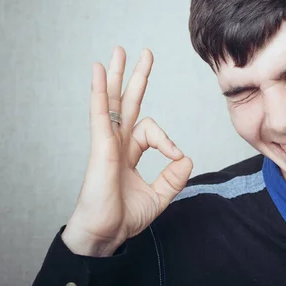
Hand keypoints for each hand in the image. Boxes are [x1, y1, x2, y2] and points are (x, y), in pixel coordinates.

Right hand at [62, 46, 192, 256]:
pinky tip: (98, 70)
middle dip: (135, 77)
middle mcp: (116, 142)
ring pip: (112, 101)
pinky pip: (100, 112)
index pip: (150, 130)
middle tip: (143, 53)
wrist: (106, 234)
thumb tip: (186, 157)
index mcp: (128, 152)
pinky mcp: (100, 145)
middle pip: (126, 102)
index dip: (167, 140)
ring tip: (119, 51)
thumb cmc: (124, 217)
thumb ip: (174, 176)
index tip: (177, 156)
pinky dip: (99, 90)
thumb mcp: (159, 195)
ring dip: (115, 74)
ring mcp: (106, 142)